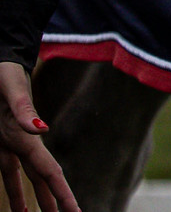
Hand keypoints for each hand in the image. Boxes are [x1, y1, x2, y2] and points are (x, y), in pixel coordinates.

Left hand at [0, 62, 78, 211]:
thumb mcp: (9, 89)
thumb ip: (24, 108)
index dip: (62, 194)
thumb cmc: (1, 73)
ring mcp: (10, 143)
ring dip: (37, 200)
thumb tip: (43, 130)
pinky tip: (18, 207)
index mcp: (25, 136)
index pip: (49, 172)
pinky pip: (8, 173)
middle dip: (57, 201)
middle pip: (44, 179)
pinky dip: (14, 191)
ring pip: (26, 180)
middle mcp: (22, 143)